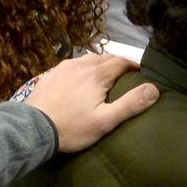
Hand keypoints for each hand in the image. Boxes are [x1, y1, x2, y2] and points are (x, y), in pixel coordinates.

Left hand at [24, 53, 158, 151]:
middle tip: (126, 75)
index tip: (142, 72)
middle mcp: (80, 65)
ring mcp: (62, 68)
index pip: (121, 61)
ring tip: (106, 76)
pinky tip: (81, 79)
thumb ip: (130, 104)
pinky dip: (82, 68)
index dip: (134, 65)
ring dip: (100, 64)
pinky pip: (71, 65)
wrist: (32, 128)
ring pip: (87, 59)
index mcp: (96, 74)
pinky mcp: (50, 74)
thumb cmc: (72, 127)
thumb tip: (154, 88)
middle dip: (118, 63)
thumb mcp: (105, 121)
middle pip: (105, 57)